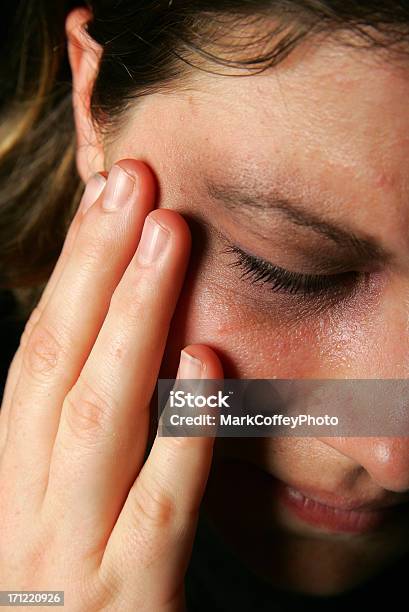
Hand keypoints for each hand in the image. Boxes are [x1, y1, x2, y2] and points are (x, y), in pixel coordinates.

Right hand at [0, 159, 222, 610]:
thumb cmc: (81, 583)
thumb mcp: (68, 504)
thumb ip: (90, 428)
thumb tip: (130, 327)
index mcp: (18, 478)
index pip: (38, 354)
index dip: (69, 271)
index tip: (107, 195)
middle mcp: (31, 509)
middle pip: (56, 365)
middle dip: (93, 268)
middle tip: (135, 183)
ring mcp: (74, 558)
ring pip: (99, 420)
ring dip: (133, 320)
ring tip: (168, 236)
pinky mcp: (130, 604)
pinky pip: (159, 510)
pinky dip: (182, 433)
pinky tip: (206, 365)